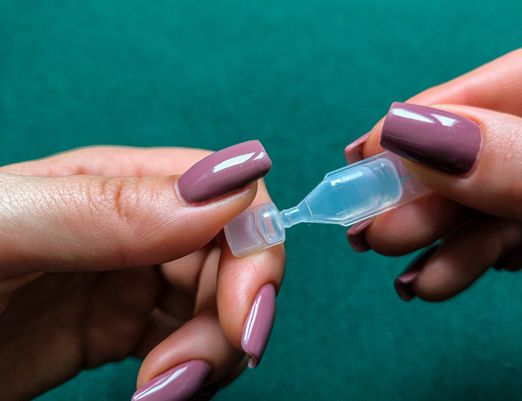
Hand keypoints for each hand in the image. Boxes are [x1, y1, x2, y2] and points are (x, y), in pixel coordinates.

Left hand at [0, 143, 283, 400]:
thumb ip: (107, 205)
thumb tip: (231, 186)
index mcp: (111, 183)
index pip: (224, 195)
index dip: (254, 249)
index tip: (244, 317)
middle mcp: (132, 227)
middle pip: (230, 259)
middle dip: (230, 318)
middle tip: (183, 378)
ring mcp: (126, 282)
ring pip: (216, 306)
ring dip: (210, 353)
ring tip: (159, 393)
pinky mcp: (116, 332)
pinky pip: (184, 344)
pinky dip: (189, 373)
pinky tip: (156, 393)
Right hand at [344, 31, 521, 300]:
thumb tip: (415, 136)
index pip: (512, 80)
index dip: (433, 119)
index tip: (366, 157)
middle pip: (497, 142)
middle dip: (431, 194)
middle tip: (373, 233)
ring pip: (505, 194)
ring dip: (452, 240)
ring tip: (415, 280)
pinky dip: (487, 253)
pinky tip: (454, 273)